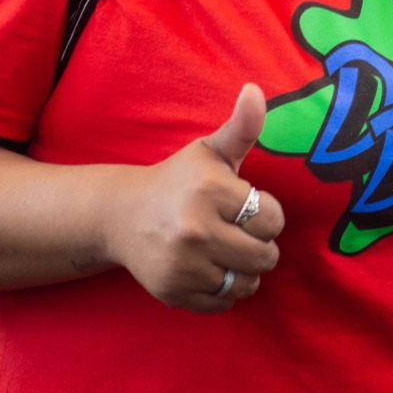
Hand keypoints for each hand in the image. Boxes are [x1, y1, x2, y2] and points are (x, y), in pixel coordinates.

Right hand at [106, 84, 285, 311]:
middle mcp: (195, 229)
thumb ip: (242, 126)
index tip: (246, 207)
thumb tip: (255, 90)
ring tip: (227, 252)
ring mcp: (182, 264)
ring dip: (245, 271)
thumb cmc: (178, 180)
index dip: (266, 214)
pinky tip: (208, 269)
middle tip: (238, 232)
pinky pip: (223, 302)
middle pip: (265, 255)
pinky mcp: (172, 291)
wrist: (121, 216)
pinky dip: (224, 291)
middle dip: (259, 244)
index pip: (272, 218)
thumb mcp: (210, 151)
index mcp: (210, 190)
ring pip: (247, 283)